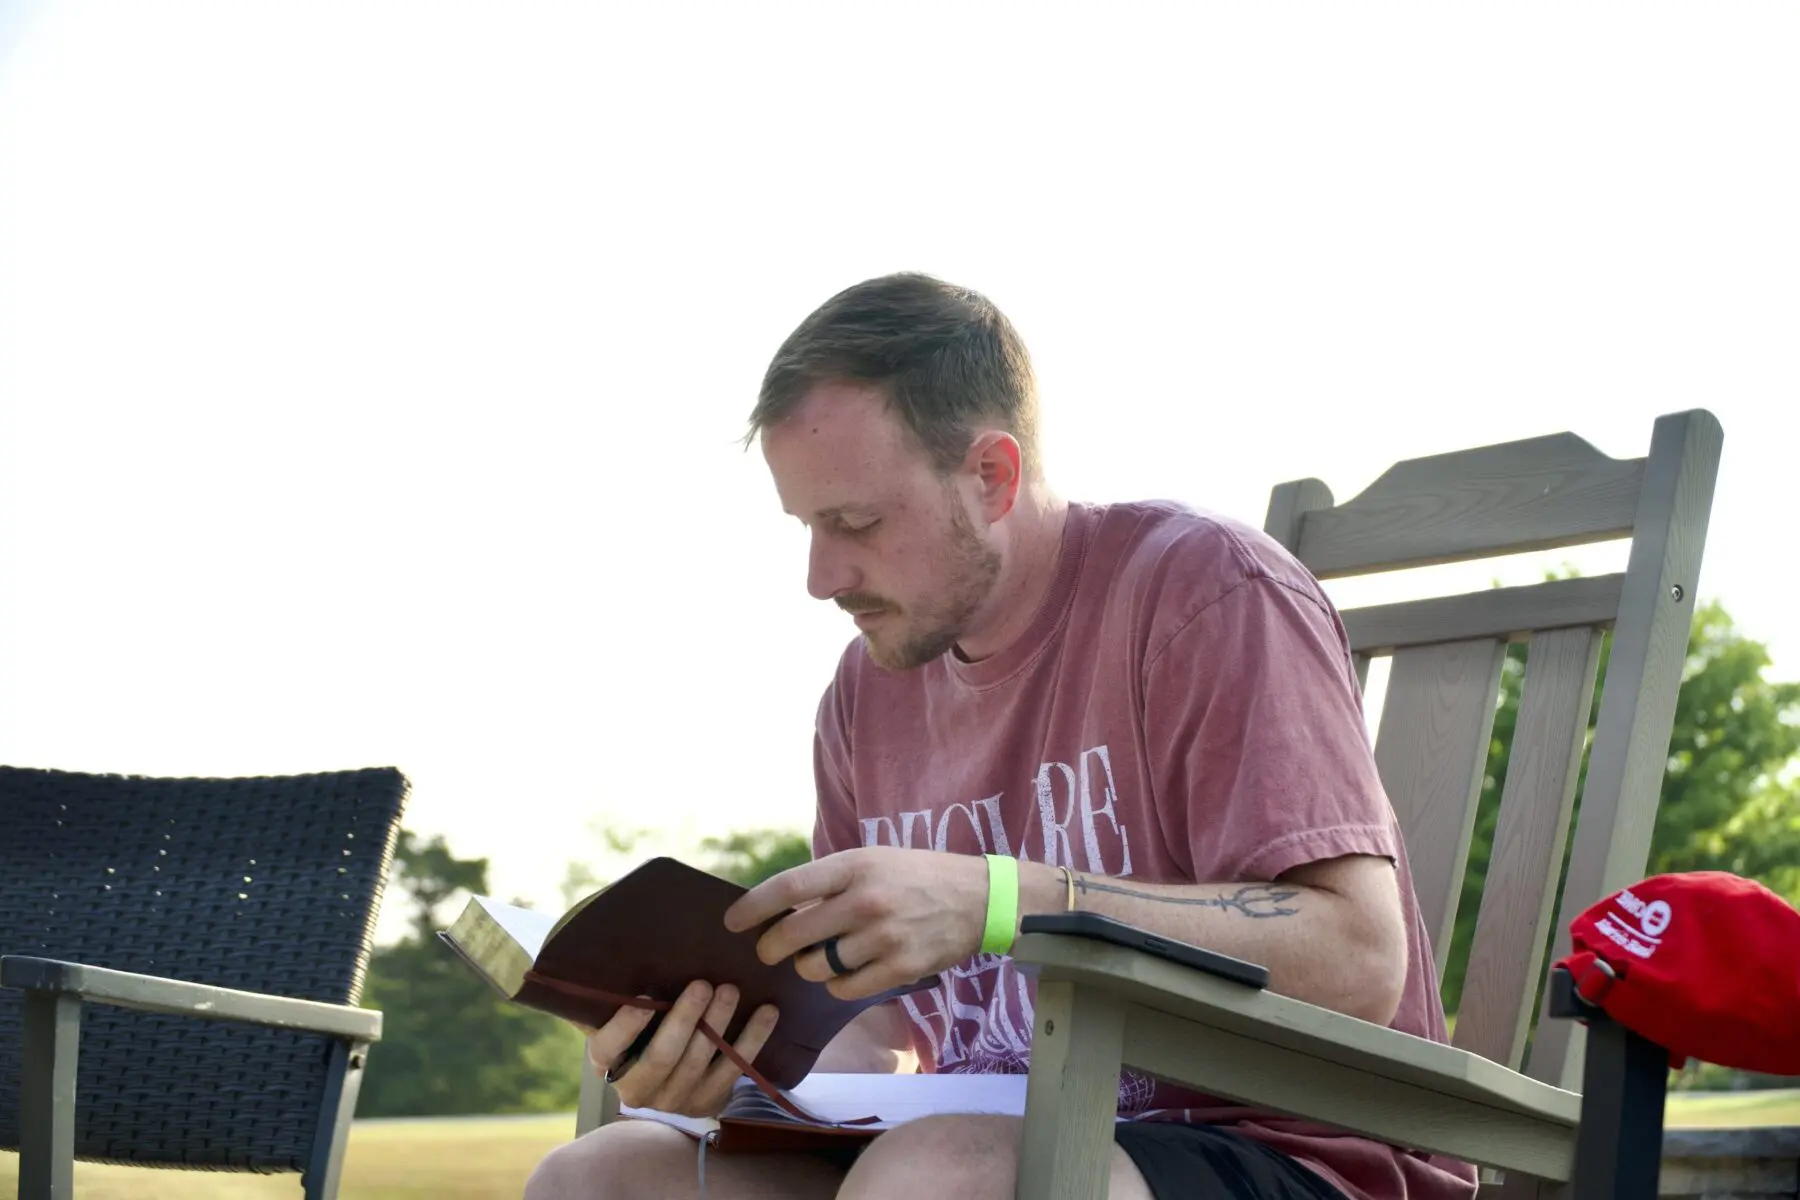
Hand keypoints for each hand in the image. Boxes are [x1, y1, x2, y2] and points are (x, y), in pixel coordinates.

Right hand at [582, 980, 779, 1116]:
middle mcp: (638, 1089)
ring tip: (731, 990)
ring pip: (699, 1063)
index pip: (608, 1048)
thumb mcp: (619, 1013)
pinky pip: (733, 1070)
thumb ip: (614, 993)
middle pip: (661, 1056)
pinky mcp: (709, 1101)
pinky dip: (752, 1039)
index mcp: (609, 1062)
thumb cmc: (641, 1027)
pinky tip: (767, 1012)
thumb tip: (604, 952)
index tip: (643, 998)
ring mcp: (676, 1100)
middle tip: (702, 985)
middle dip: (684, 1020)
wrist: (669, 1073)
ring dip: (718, 1025)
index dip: (625, 1026)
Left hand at [722, 847, 987, 1001]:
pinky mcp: (901, 967)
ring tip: (821, 957)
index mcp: (854, 866)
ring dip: (809, 967)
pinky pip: (845, 989)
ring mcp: (884, 937)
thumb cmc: (915, 876)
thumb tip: (778, 910)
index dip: (752, 908)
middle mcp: (866, 900)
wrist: (980, 898)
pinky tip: (848, 971)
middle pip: (793, 934)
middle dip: (772, 947)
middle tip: (770, 950)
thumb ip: (829, 882)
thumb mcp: (872, 861)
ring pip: (817, 967)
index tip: (731, 922)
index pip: (787, 887)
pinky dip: (838, 985)